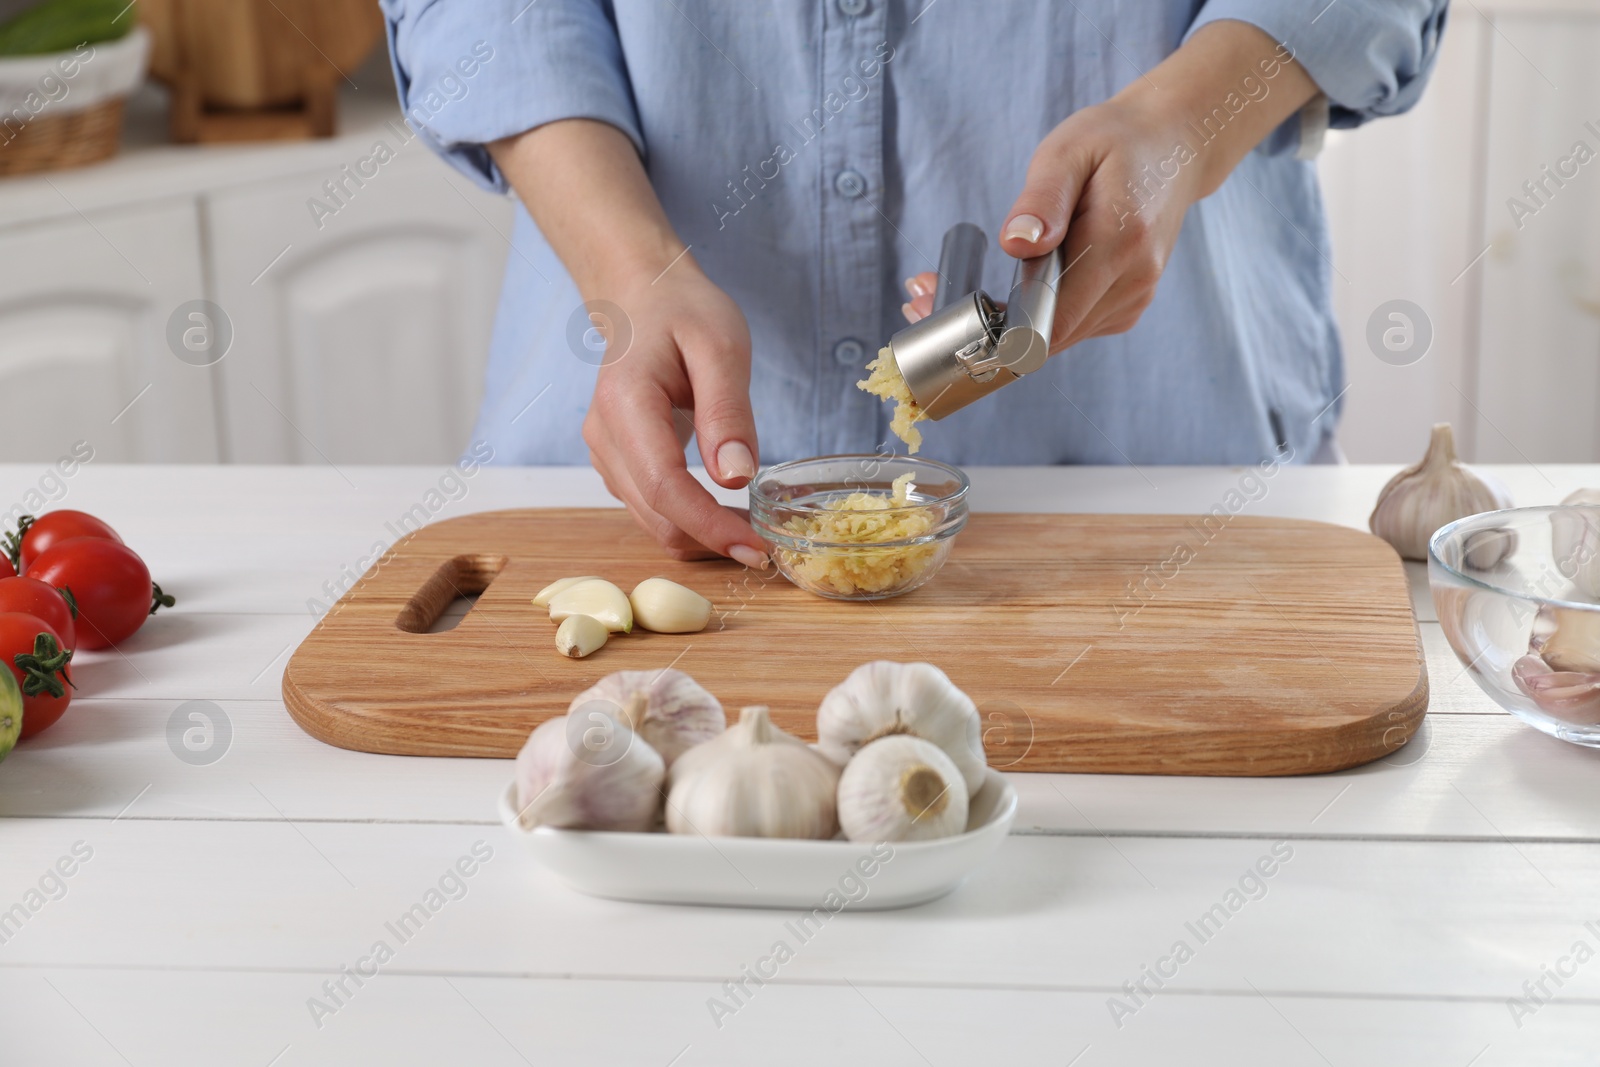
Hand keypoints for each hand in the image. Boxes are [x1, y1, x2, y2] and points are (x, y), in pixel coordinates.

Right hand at [583, 260, 768, 564]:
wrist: (644, 297)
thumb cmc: (684, 312)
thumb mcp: (721, 347)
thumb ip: (727, 411)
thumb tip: (735, 479)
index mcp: (626, 403)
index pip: (665, 485)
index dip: (710, 526)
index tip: (756, 547)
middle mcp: (604, 435)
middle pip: (656, 514)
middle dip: (710, 540)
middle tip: (766, 545)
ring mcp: (605, 453)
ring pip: (651, 520)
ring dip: (700, 535)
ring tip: (751, 528)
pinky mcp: (617, 462)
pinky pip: (650, 508)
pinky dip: (687, 520)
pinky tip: (723, 512)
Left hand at [903, 96, 1202, 350]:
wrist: (1176, 145)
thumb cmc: (1116, 140)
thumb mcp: (1070, 149)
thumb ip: (1042, 199)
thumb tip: (1015, 244)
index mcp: (1117, 244)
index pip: (1047, 322)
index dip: (987, 329)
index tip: (936, 307)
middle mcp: (1131, 283)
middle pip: (1041, 340)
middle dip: (978, 327)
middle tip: (919, 294)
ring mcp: (1131, 301)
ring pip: (1050, 340)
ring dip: (996, 325)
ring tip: (940, 289)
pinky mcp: (1123, 307)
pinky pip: (1065, 328)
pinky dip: (1026, 318)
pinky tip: (994, 291)